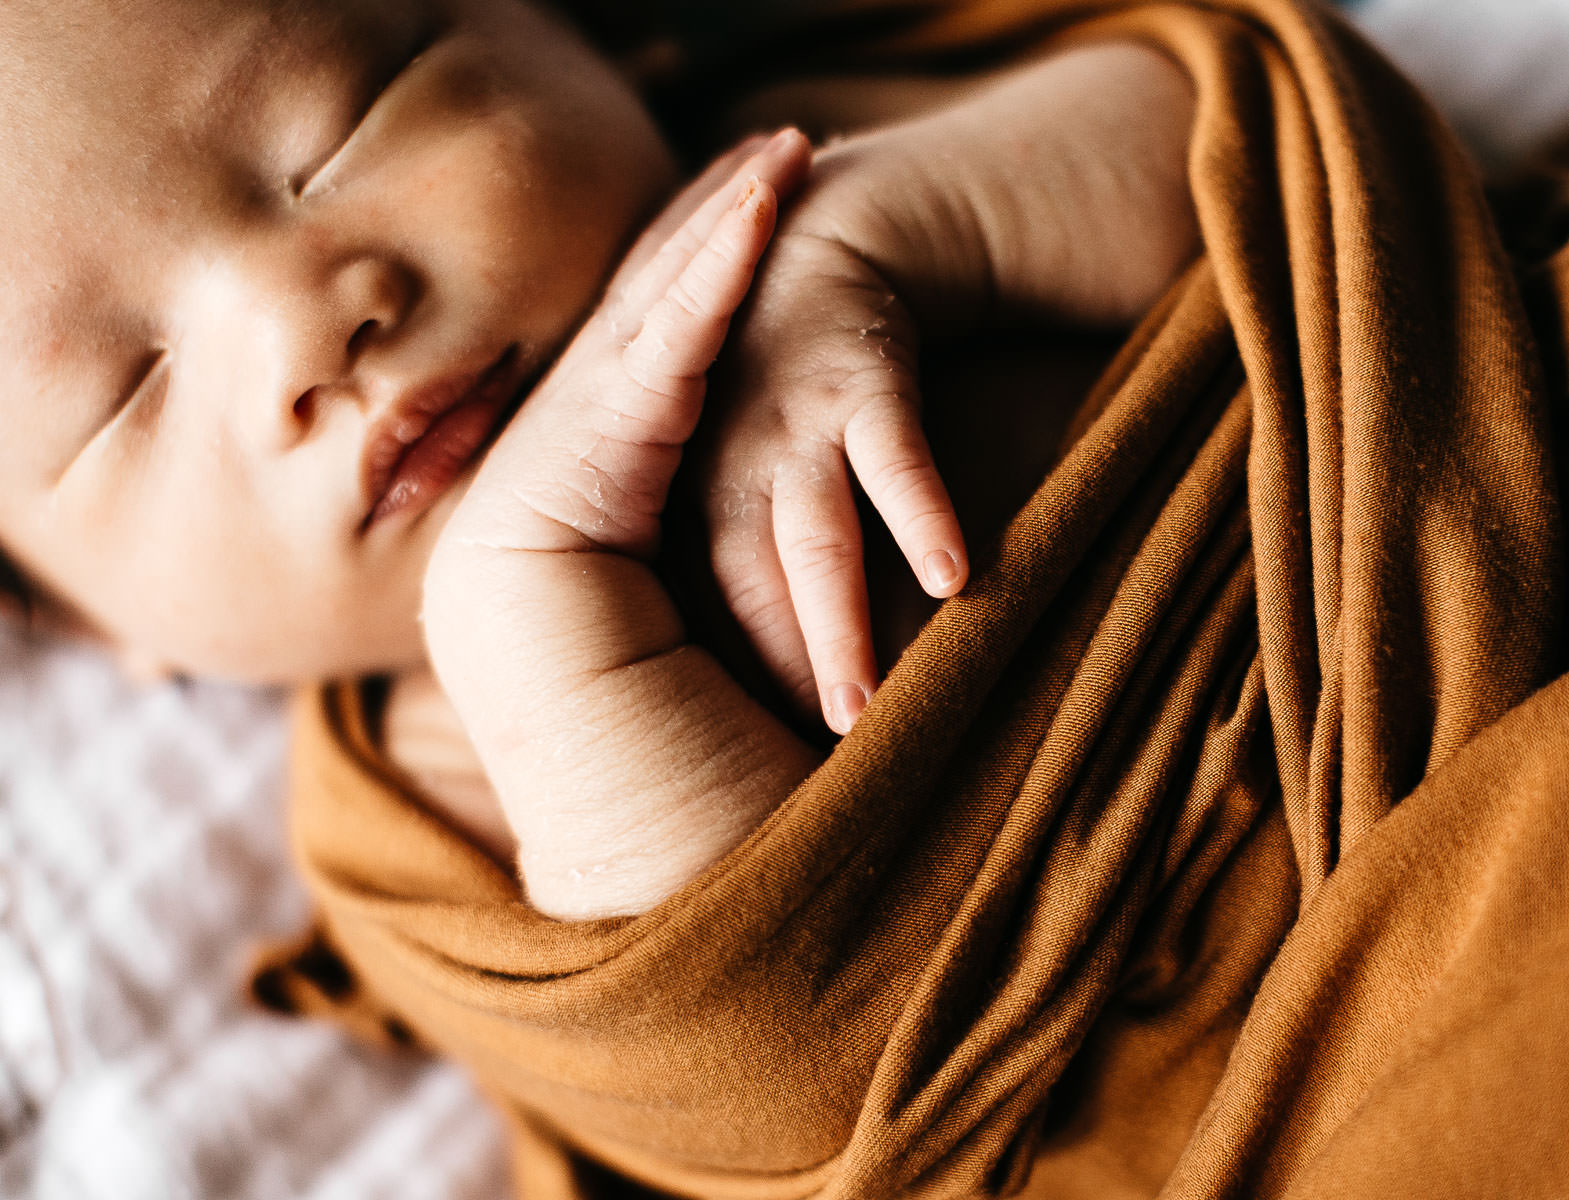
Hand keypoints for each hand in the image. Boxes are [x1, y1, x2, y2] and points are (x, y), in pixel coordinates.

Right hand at [421, 131, 823, 917]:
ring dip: (715, 245)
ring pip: (633, 355)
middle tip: (780, 153)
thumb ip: (742, 553)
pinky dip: (707, 295)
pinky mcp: (526, 529)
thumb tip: (820, 504)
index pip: (648, 397)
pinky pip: (640, 388)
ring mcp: (513, 525)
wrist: (684, 896)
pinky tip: (759, 216)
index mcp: (575, 552)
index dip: (710, 300)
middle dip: (709, 244)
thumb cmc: (740, 805)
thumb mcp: (750, 640)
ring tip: (787, 159)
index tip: (772, 225)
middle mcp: (529, 527)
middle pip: (632, 357)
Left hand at [701, 216, 969, 733]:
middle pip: (747, 583)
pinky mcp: (866, 376)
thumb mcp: (732, 451)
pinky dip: (920, 513)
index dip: (727, 672)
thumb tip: (747, 672)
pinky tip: (951, 578)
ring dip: (835, 621)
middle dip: (772, 671)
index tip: (748, 751)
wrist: (824, 236)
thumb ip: (739, 549)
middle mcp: (733, 457)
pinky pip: (894, 455)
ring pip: (813, 534)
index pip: (702, 599)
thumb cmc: (782, 375)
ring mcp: (796, 415)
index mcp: (693, 482)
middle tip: (797, 768)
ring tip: (858, 710)